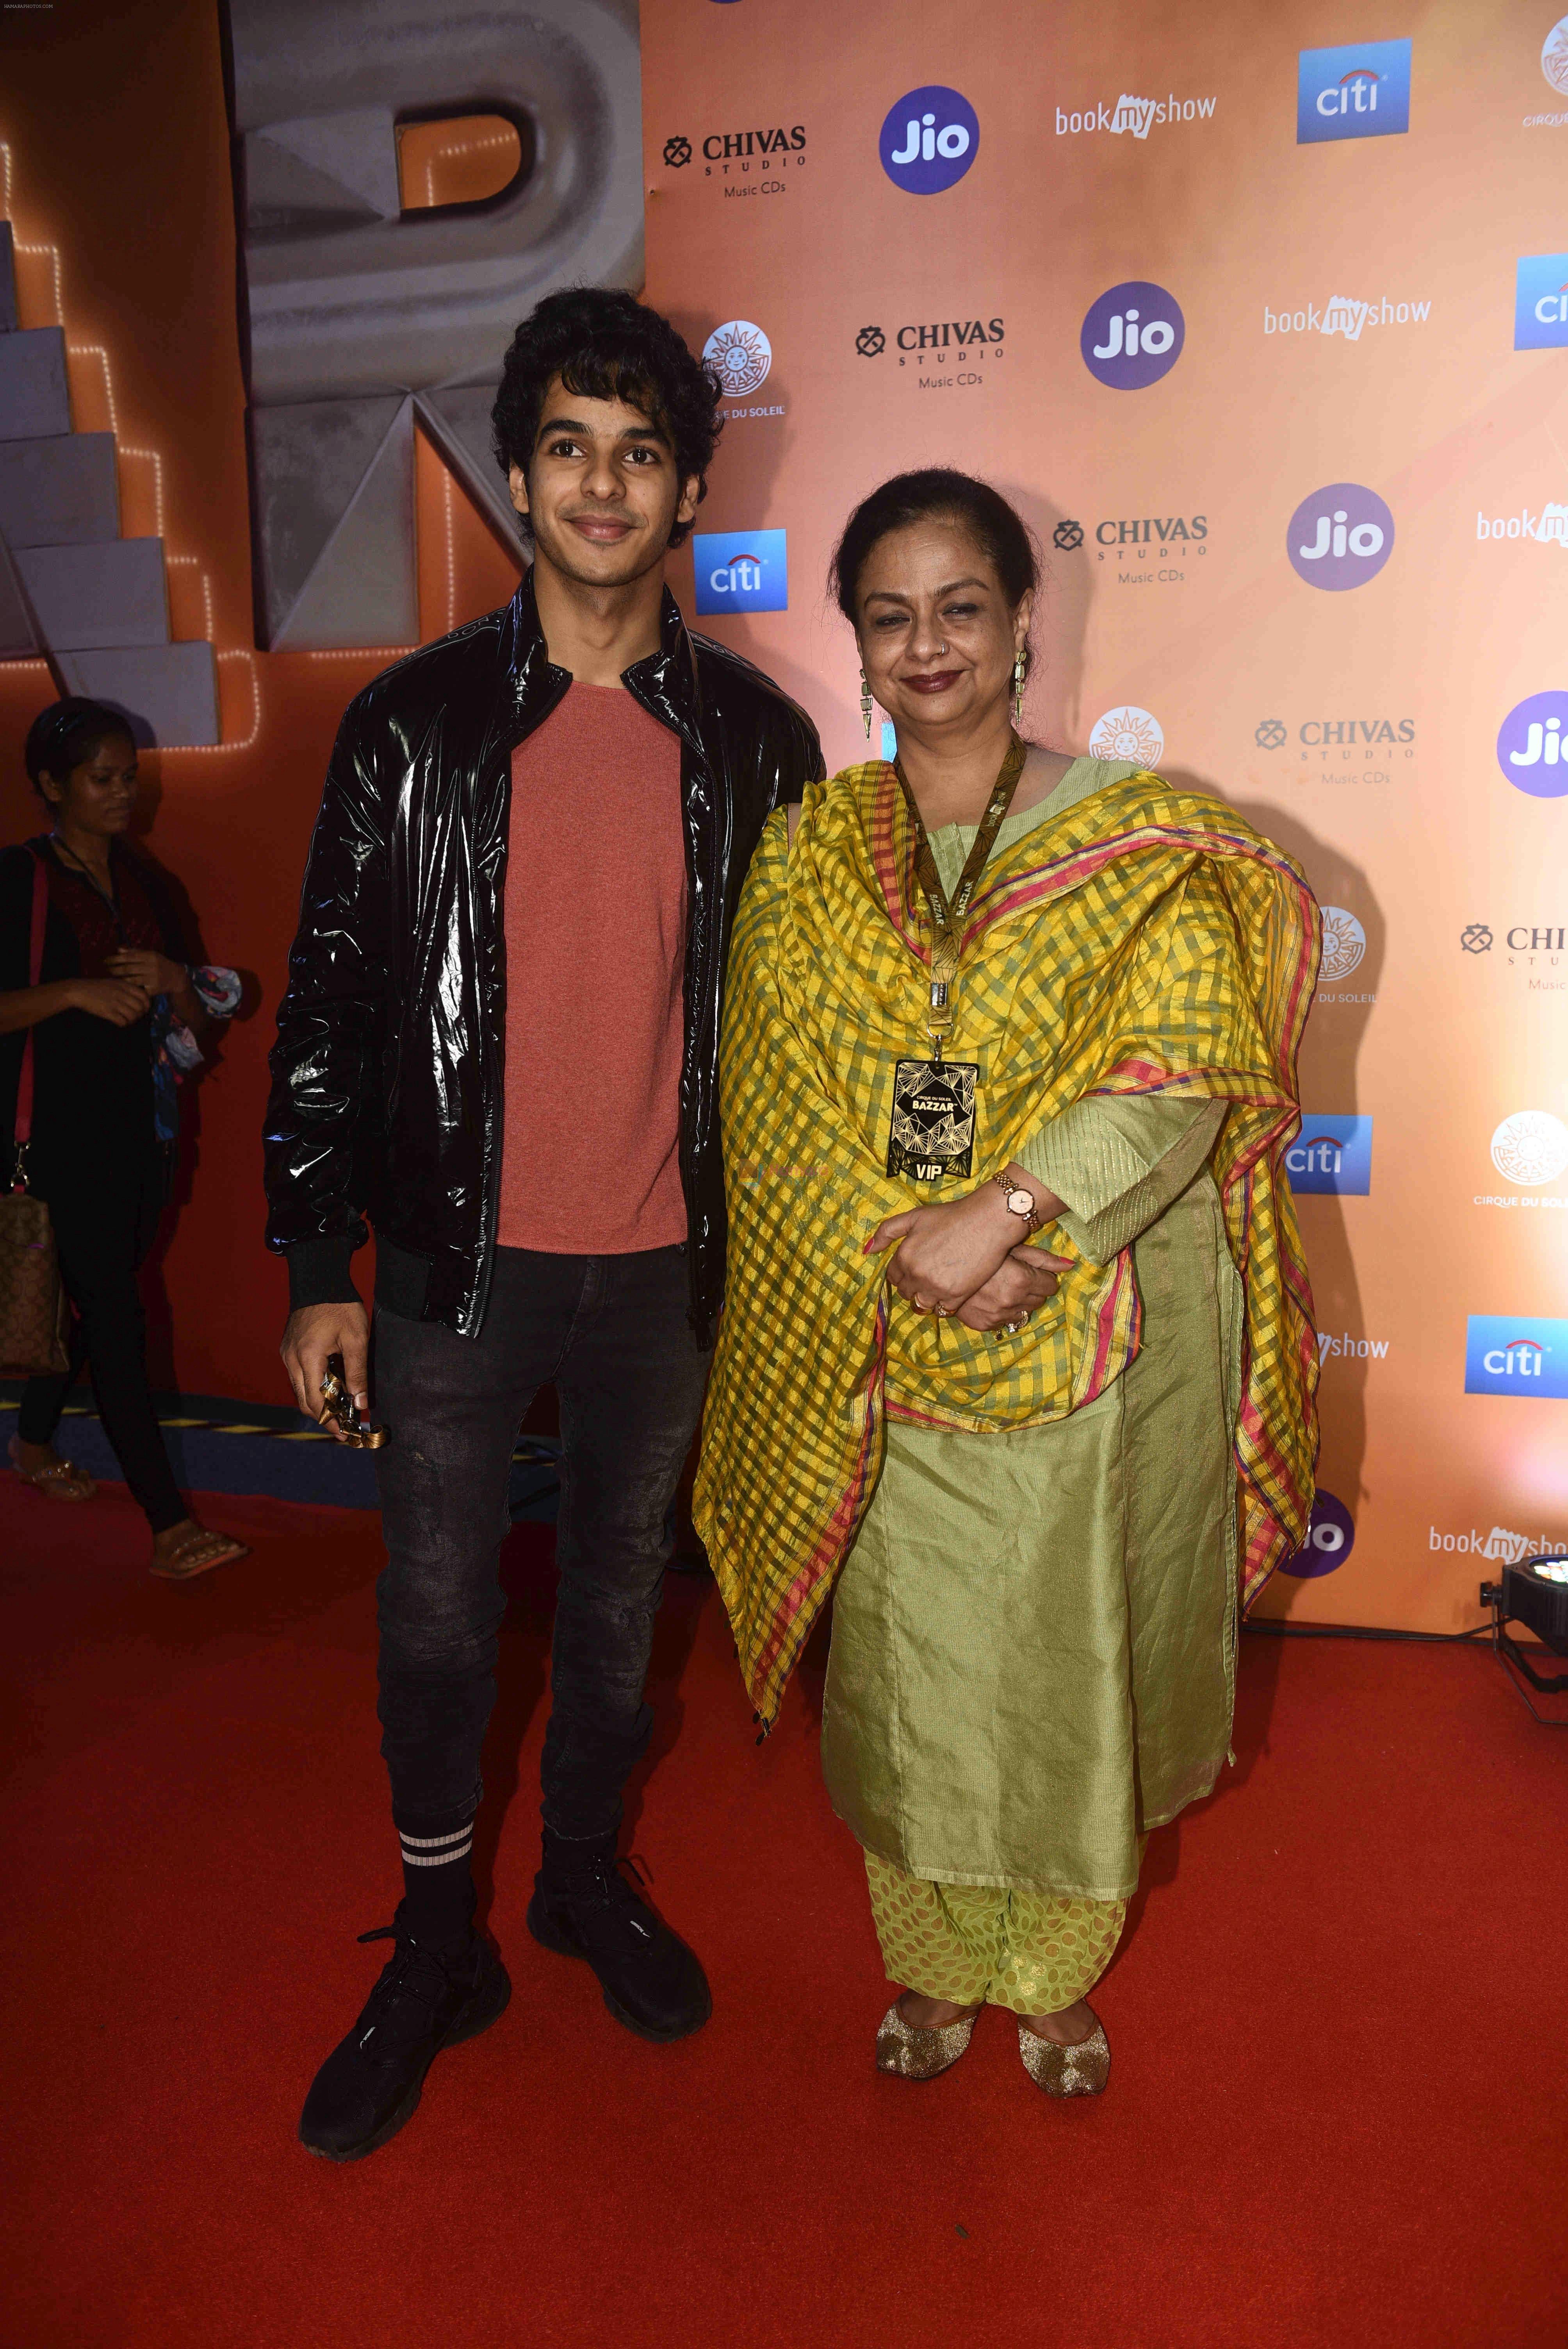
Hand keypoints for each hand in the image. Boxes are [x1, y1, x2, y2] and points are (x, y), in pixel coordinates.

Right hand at [70, 974, 151, 1026]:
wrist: (79, 990)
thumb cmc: (96, 987)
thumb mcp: (113, 983)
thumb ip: (126, 988)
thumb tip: (139, 998)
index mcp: (124, 985)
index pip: (144, 995)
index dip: (147, 1004)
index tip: (144, 1008)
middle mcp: (121, 993)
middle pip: (140, 1007)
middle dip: (140, 1014)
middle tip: (135, 1016)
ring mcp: (114, 1003)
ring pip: (133, 1016)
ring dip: (132, 1020)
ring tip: (127, 1020)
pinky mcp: (107, 1012)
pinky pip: (123, 1021)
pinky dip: (123, 1024)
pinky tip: (119, 1022)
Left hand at [106, 947, 182, 996]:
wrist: (176, 977)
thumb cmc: (159, 964)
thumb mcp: (150, 955)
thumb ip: (134, 952)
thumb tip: (118, 949)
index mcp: (150, 956)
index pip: (129, 956)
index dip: (116, 959)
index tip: (106, 960)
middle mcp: (152, 967)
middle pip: (129, 968)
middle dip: (115, 969)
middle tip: (107, 969)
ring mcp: (153, 979)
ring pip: (132, 980)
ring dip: (121, 979)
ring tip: (113, 977)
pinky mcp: (154, 989)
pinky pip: (138, 989)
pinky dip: (130, 988)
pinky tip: (123, 987)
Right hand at [281, 1300, 369, 1439]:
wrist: (319, 1279)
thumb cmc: (340, 1306)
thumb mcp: (356, 1339)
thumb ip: (357, 1373)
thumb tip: (361, 1403)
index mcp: (308, 1358)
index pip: (315, 1402)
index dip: (330, 1421)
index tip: (344, 1434)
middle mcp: (291, 1359)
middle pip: (304, 1400)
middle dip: (323, 1417)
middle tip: (343, 1428)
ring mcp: (286, 1354)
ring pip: (299, 1389)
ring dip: (317, 1402)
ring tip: (339, 1411)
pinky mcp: (287, 1348)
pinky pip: (298, 1376)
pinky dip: (312, 1387)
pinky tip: (329, 1388)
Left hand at [867, 1184, 1027, 1316]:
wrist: (987, 1221)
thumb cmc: (951, 1216)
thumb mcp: (914, 1216)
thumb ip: (887, 1232)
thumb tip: (867, 1251)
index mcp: (904, 1257)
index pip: (892, 1277)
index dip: (902, 1272)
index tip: (915, 1266)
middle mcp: (916, 1276)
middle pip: (906, 1292)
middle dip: (914, 1284)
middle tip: (929, 1273)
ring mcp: (936, 1288)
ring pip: (922, 1304)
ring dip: (927, 1296)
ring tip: (939, 1284)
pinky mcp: (956, 1297)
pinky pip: (942, 1310)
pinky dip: (944, 1303)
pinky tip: (952, 1289)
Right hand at [954, 1244, 1071, 1331]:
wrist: (943, 1264)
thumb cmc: (982, 1250)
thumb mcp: (1013, 1248)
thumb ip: (1043, 1259)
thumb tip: (1072, 1266)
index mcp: (1021, 1280)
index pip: (1050, 1286)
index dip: (1041, 1276)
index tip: (1028, 1269)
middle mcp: (1011, 1301)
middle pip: (1039, 1300)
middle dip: (1031, 1289)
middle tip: (1013, 1276)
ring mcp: (997, 1315)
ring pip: (1024, 1313)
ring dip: (1017, 1302)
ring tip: (1001, 1287)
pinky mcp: (984, 1324)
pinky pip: (1005, 1321)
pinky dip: (1001, 1312)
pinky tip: (990, 1298)